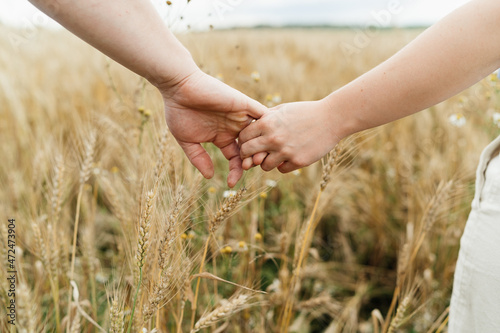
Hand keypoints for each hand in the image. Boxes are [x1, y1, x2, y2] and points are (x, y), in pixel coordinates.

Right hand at [159, 69, 266, 187]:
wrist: (179, 87)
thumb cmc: (179, 112)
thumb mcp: (188, 140)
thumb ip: (199, 158)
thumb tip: (209, 177)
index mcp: (221, 137)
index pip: (236, 158)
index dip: (236, 171)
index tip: (231, 183)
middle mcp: (234, 127)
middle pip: (252, 149)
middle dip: (252, 162)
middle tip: (248, 169)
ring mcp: (240, 115)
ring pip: (260, 134)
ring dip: (261, 147)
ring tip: (256, 159)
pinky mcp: (244, 103)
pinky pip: (264, 114)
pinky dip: (269, 125)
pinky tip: (269, 138)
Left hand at [238, 100, 339, 172]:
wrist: (331, 118)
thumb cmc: (305, 112)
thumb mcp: (282, 109)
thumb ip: (265, 118)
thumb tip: (249, 127)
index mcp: (267, 123)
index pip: (242, 138)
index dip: (244, 141)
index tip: (249, 142)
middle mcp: (273, 138)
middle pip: (247, 153)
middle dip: (249, 155)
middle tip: (256, 154)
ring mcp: (285, 151)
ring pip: (264, 166)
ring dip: (267, 162)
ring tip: (276, 154)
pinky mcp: (297, 161)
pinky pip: (281, 169)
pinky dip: (283, 165)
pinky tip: (291, 156)